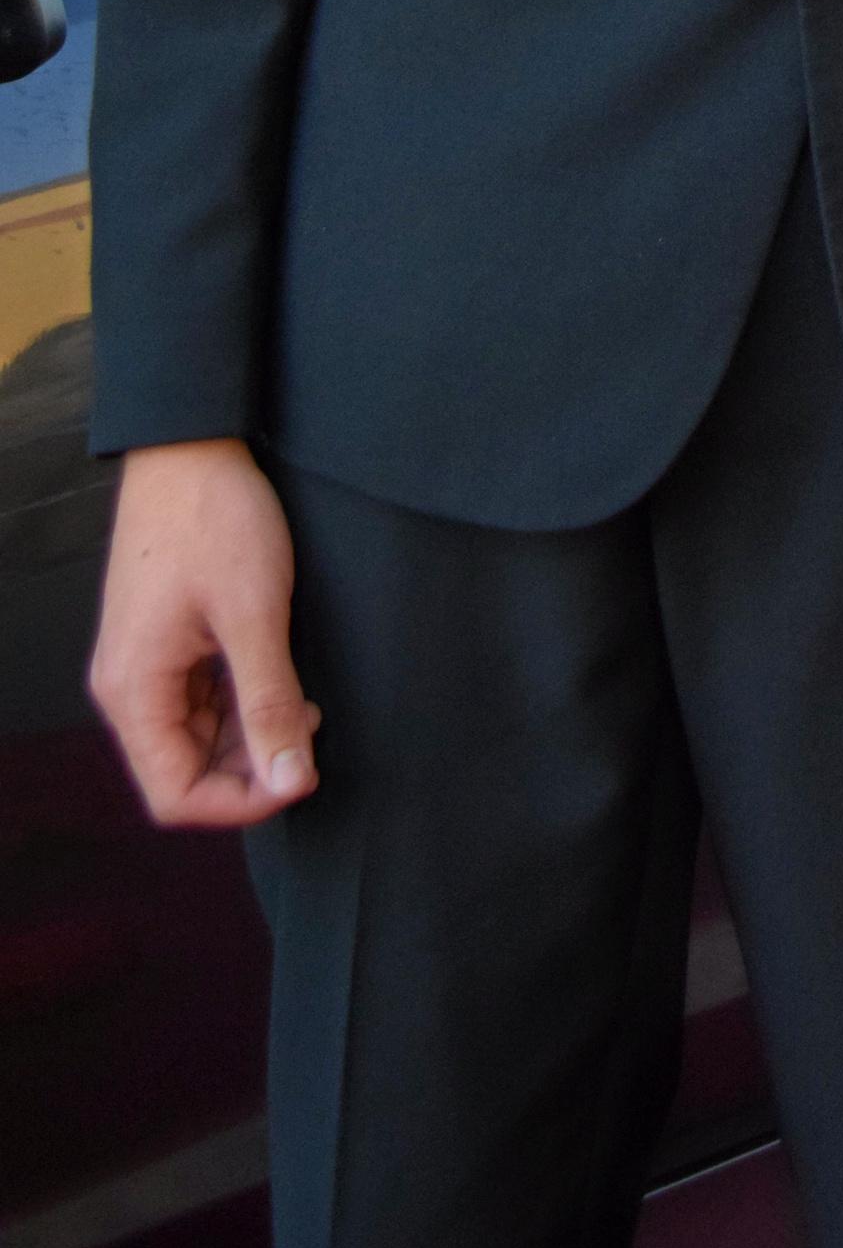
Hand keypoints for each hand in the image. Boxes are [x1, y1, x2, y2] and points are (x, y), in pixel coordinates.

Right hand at [89, 439, 319, 828]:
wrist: (191, 445)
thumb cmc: (216, 519)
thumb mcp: (255, 614)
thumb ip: (270, 702)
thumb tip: (289, 780)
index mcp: (135, 691)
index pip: (175, 795)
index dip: (241, 802)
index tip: (300, 777)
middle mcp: (128, 687)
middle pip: (184, 770)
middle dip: (250, 767)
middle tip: (309, 733)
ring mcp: (144, 664)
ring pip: (196, 737)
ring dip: (250, 734)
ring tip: (303, 705)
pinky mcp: (164, 642)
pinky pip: (200, 700)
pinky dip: (242, 702)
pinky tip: (283, 681)